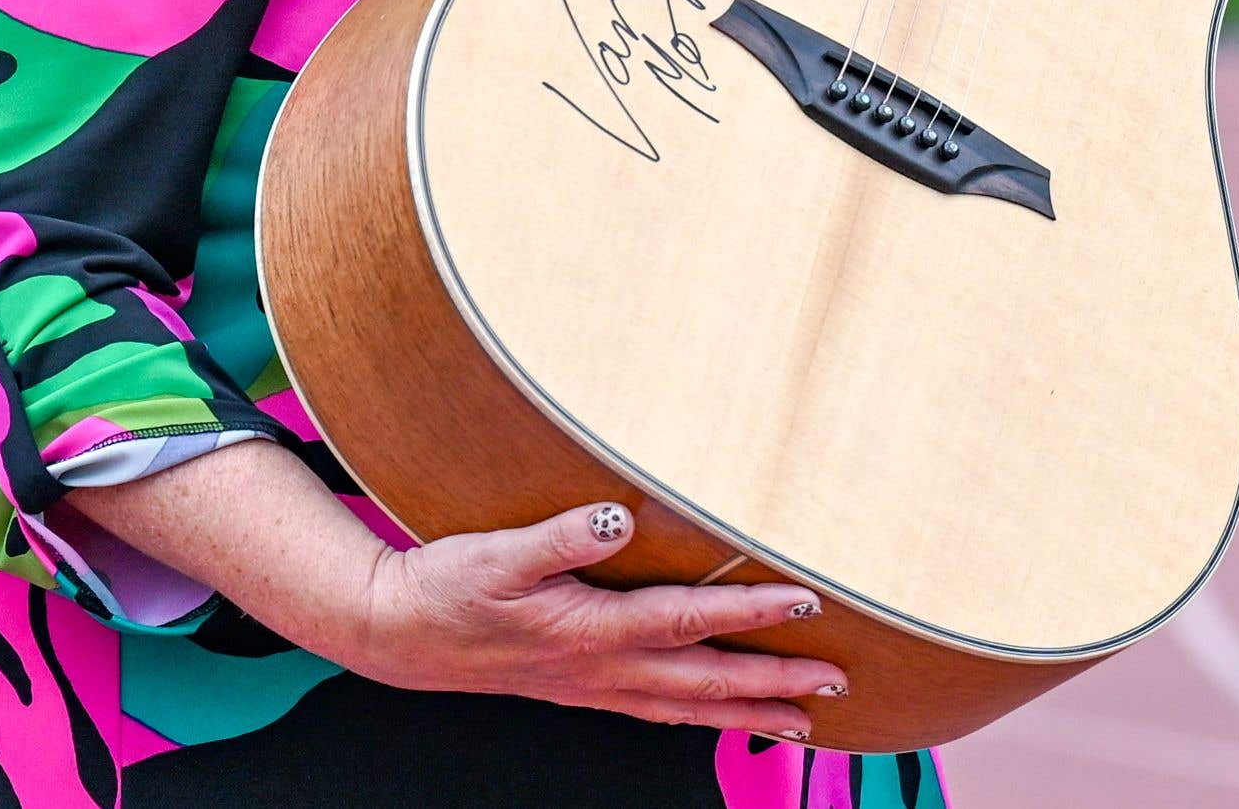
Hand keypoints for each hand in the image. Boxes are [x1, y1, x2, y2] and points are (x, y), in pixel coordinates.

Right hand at [323, 500, 835, 740]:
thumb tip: (617, 518)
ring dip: (750, 714)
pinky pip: (659, 713)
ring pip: (689, 708)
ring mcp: (594, 686)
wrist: (401, 634)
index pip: (688, 619)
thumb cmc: (445, 589)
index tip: (807, 601)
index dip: (750, 610)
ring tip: (804, 721)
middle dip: (776, 681)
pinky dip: (702, 719)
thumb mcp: (496, 553)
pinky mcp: (581, 690)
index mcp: (591, 629)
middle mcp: (603, 667)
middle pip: (706, 680)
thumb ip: (560, 537)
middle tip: (837, 681)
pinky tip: (720, 718)